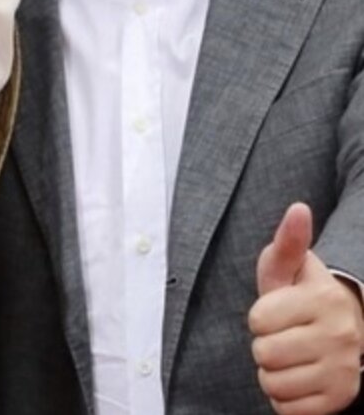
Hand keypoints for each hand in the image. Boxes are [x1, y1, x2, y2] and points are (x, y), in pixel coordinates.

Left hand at [249, 202, 363, 414]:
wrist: (344, 334)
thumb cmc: (303, 298)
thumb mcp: (290, 268)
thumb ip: (288, 240)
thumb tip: (298, 208)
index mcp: (325, 299)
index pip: (258, 319)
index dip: (259, 317)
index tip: (277, 312)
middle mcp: (341, 335)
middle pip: (264, 353)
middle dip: (264, 345)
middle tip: (283, 336)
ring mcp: (344, 370)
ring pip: (273, 383)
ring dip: (272, 373)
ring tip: (289, 356)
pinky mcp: (340, 398)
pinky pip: (287, 408)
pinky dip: (284, 397)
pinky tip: (298, 378)